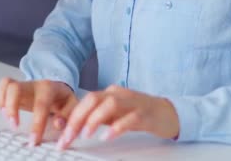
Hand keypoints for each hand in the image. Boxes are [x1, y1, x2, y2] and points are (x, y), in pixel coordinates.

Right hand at [0, 78, 77, 145]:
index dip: (37, 123)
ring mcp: (23, 84)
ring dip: (3, 102)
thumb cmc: (62, 99)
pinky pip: (2, 86)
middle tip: (14, 126)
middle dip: (12, 108)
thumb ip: (68, 115)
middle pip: (16, 88)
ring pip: (6, 84)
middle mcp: (33, 84)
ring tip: (7, 118)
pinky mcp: (15, 87)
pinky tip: (4, 111)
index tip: (34, 140)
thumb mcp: (72, 105)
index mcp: (49, 88)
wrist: (57, 87)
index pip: (41, 104)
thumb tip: (58, 124)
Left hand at [56, 85, 179, 149]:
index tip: (62, 136)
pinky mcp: (145, 114)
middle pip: (93, 100)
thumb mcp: (114, 115)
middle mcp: (119, 94)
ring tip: (85, 134)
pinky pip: (129, 118)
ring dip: (95, 120)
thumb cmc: (139, 114)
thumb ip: (97, 118)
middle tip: (68, 137)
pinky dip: (117, 127)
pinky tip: (108, 136)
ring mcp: (133, 102)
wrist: (168, 113)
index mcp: (109, 93)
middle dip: (78, 119)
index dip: (71, 118)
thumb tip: (75, 128)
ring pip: (109, 105)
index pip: (85, 101)